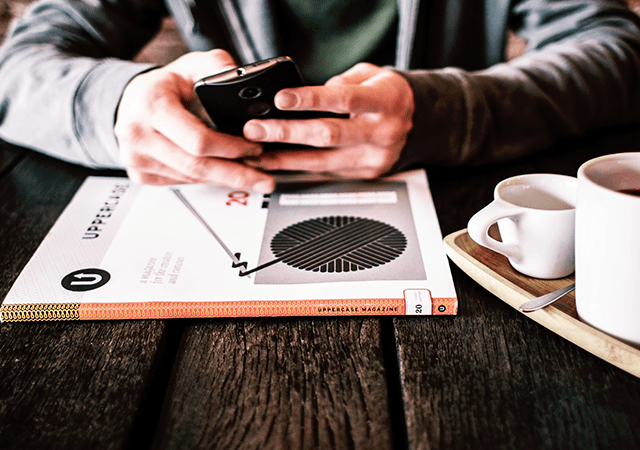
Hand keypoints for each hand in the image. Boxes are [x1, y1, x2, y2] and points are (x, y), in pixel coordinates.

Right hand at [115, 49, 274, 192]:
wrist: (133, 101)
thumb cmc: (165, 85)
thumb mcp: (191, 65)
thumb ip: (217, 66)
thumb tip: (239, 76)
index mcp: (151, 106)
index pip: (198, 140)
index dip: (230, 148)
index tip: (254, 148)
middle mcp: (138, 135)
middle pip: (196, 167)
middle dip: (236, 174)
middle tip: (264, 180)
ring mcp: (137, 158)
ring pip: (191, 177)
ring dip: (224, 178)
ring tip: (251, 175)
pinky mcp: (140, 174)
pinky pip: (182, 182)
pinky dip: (207, 179)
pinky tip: (223, 173)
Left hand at [242, 63, 414, 177]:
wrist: (422, 123)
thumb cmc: (390, 95)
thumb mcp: (372, 75)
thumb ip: (341, 82)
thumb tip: (305, 96)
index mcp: (385, 101)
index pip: (343, 99)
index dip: (310, 99)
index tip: (281, 98)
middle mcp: (381, 132)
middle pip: (328, 135)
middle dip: (287, 133)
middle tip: (256, 130)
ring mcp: (374, 157)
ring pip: (323, 162)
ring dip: (285, 159)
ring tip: (257, 153)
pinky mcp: (366, 174)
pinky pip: (328, 172)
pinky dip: (301, 168)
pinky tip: (280, 164)